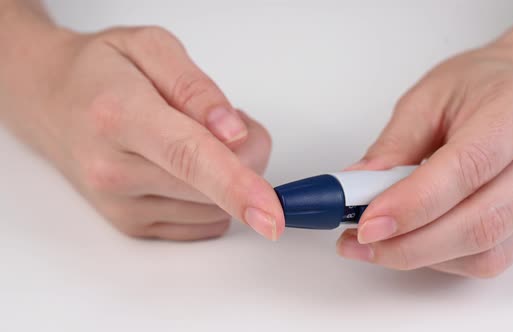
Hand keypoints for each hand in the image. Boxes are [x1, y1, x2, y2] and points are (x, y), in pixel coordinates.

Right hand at [0, 26, 283, 240]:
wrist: (51, 100)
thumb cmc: (100, 71)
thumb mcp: (151, 47)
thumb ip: (197, 88)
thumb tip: (233, 132)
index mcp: (120, 116)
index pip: (189, 156)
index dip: (236, 185)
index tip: (270, 211)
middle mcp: (113, 170)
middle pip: (212, 188)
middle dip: (246, 158)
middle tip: (226, 124)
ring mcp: (120, 204)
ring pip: (213, 211)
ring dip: (227, 179)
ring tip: (193, 140)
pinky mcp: (131, 225)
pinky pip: (202, 224)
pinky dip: (212, 198)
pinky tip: (186, 169)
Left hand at [337, 43, 512, 276]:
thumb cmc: (479, 86)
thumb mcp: (426, 99)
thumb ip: (392, 147)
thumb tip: (356, 191)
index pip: (468, 168)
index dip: (414, 204)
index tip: (368, 223)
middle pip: (482, 222)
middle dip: (412, 243)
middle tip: (362, 241)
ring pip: (488, 251)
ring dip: (423, 256)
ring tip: (378, 244)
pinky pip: (492, 259)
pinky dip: (443, 260)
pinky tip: (414, 242)